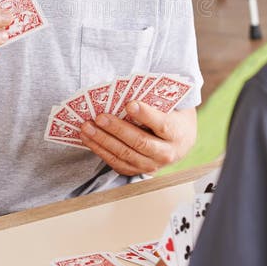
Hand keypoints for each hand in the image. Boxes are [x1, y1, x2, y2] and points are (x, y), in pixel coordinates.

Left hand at [79, 103, 196, 175]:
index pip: (161, 125)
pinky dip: (100, 151)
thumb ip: (153, 102)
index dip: (145, 115)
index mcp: (176, 133)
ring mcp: (151, 165)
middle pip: (140, 142)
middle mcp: (166, 153)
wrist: (180, 142)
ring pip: (125, 154)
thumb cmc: (171, 116)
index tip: (129, 104)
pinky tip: (88, 139)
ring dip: (103, 141)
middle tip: (99, 117)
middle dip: (117, 129)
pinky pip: (117, 163)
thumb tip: (126, 94)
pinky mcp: (138, 171)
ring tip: (87, 128)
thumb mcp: (169, 107)